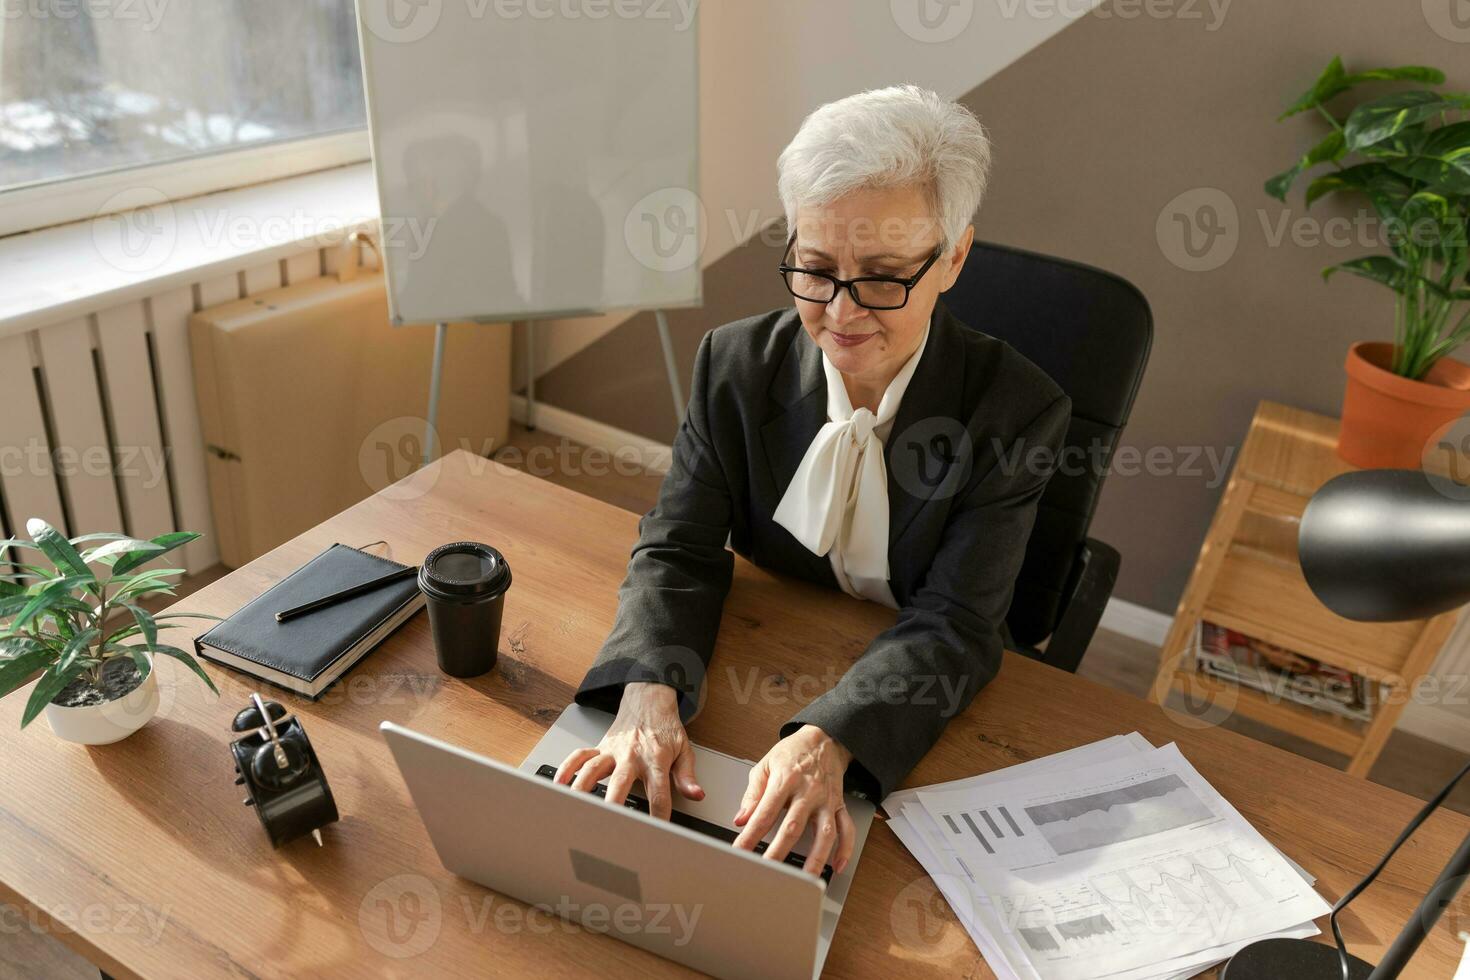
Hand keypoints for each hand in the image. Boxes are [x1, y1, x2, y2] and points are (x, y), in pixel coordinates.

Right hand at [553, 682, 703, 818]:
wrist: (649, 700)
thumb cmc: (665, 729)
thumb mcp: (684, 750)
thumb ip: (687, 776)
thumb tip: (696, 794)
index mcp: (655, 759)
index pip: (658, 793)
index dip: (658, 815)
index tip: (656, 834)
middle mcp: (632, 755)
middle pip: (620, 782)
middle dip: (613, 803)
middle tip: (608, 823)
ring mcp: (612, 750)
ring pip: (593, 769)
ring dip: (582, 788)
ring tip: (573, 807)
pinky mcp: (599, 746)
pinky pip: (579, 756)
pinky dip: (567, 768)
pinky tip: (559, 784)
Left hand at [732, 725, 856, 876]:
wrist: (824, 739)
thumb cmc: (792, 753)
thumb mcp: (765, 765)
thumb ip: (752, 794)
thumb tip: (741, 819)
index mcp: (786, 780)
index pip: (764, 813)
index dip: (750, 835)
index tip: (740, 851)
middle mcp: (808, 791)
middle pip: (793, 826)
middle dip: (778, 851)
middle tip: (767, 871)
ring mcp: (826, 800)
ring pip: (824, 832)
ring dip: (816, 857)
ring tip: (806, 878)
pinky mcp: (839, 805)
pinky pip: (847, 829)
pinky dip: (845, 849)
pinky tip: (837, 865)